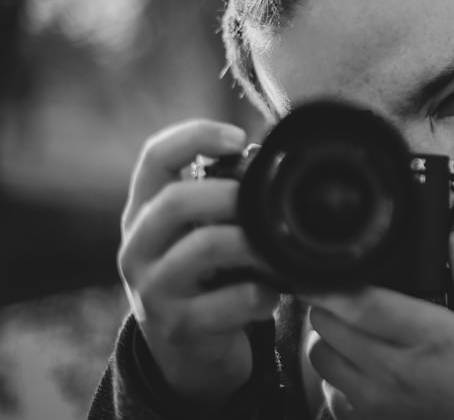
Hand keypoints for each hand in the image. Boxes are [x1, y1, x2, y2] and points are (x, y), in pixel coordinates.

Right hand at [117, 120, 279, 404]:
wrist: (187, 355)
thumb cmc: (205, 278)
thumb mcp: (197, 233)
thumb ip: (220, 199)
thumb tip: (269, 161)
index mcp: (143, 212)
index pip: (154, 156)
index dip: (195, 136)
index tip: (238, 136)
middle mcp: (137, 247)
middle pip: (175, 201)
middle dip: (229, 195)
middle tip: (262, 203)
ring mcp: (154, 289)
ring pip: (204, 248)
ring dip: (253, 243)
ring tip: (278, 250)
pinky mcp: (180, 327)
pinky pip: (233, 300)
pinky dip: (263, 293)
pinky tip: (272, 294)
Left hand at [305, 231, 453, 419]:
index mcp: (428, 336)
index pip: (363, 305)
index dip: (333, 286)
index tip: (318, 270)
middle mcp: (394, 369)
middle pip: (330, 327)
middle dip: (329, 303)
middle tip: (344, 292)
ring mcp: (377, 399)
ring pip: (320, 357)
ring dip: (328, 337)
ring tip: (348, 326)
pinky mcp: (370, 418)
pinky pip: (329, 389)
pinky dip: (334, 372)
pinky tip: (355, 362)